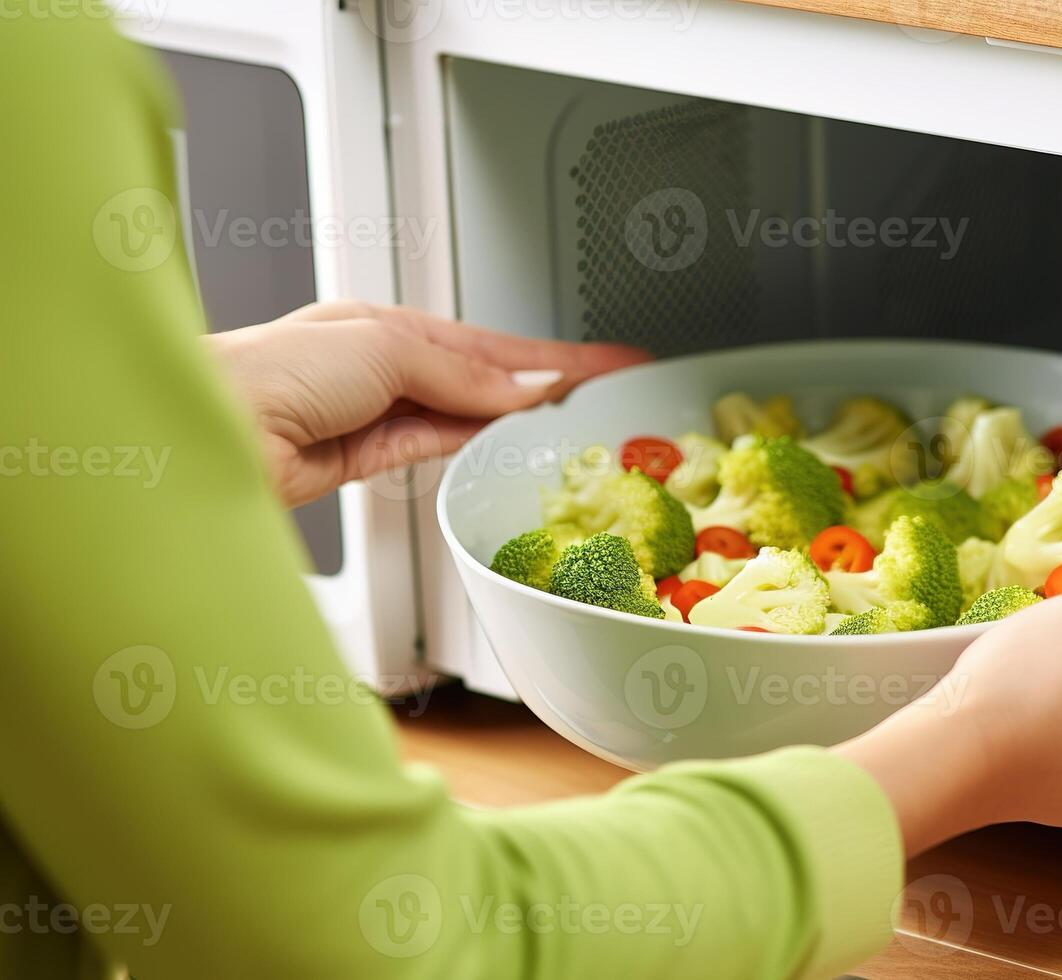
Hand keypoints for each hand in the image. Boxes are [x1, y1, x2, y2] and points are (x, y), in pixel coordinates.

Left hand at [205, 302, 648, 506]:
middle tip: (611, 392)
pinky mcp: (363, 461)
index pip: (494, 342)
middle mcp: (381, 367)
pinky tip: (509, 445)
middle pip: (487, 378)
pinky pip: (438, 450)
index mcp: (387, 324)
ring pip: (469, 416)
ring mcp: (374, 415)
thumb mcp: (384, 347)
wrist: (208, 430)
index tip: (610, 361)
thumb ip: (463, 372)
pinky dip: (479, 446)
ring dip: (521, 417)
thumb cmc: (267, 369)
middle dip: (550, 382)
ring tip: (575, 420)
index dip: (558, 353)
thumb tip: (527, 385)